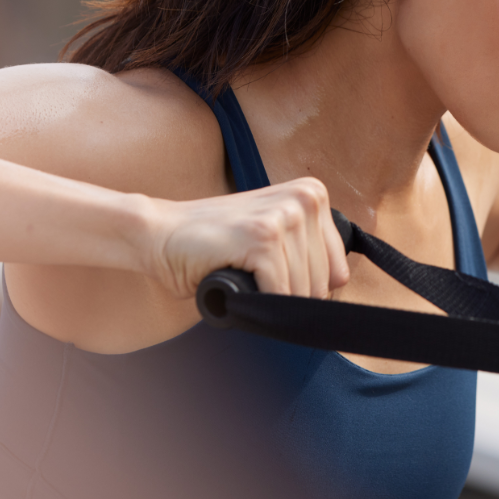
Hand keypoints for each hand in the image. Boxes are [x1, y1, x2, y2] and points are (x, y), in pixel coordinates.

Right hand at [144, 177, 350, 300]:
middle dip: (287, 298)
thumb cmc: (216, 245)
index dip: (305, 289)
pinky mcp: (263, 236)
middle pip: (322, 286)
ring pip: (301, 293)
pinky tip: (234, 280)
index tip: (272, 279)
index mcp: (313, 195)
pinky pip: (279, 294)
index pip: (338, 272)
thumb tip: (337, 295)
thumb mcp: (275, 238)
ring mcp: (285, 215)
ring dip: (268, 300)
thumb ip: (308, 253)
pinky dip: (257, 303)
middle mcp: (305, 199)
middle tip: (251, 279)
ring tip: (242, 274)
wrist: (160, 234)